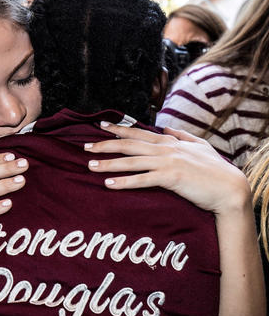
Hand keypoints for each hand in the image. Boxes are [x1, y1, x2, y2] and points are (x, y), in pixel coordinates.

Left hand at [84, 122, 250, 213]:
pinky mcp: (171, 178)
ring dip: (109, 163)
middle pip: (129, 145)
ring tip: (90, 165)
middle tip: (85, 146)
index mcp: (170, 142)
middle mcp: (166, 149)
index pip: (138, 133)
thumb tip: (166, 128)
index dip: (118, 130)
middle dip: (105, 145)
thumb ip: (181, 136)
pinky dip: (124, 181)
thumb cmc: (215, 170)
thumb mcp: (199, 146)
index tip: (100, 126)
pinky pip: (142, 180)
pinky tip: (109, 184)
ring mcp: (168, 163)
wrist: (231, 189)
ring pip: (131, 162)